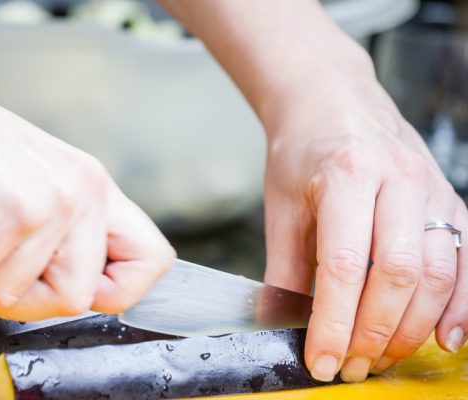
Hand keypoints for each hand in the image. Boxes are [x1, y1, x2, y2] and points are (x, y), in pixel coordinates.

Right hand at [0, 35, 173, 320]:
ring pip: (15, 295)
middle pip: (78, 298)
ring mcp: (50, 202)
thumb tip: (76, 293)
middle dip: (22, 301)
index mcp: (96, 190)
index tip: (75, 289)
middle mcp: (83, 193)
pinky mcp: (9, 211)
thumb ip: (65, 236)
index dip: (118, 292)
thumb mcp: (37, 186)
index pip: (152, 260)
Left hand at [263, 66, 467, 381]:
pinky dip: (458, 304)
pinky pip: (465, 259)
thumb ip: (284, 266)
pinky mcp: (448, 198)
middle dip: (375, 332)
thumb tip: (284, 322)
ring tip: (383, 357)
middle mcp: (397, 181)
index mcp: (346, 176)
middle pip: (396, 274)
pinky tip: (444, 336)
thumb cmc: (302, 151)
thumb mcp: (282, 206)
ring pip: (436, 272)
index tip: (321, 359)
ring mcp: (430, 188)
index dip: (333, 322)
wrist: (332, 100)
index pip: (343, 265)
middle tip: (352, 366)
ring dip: (412, 327)